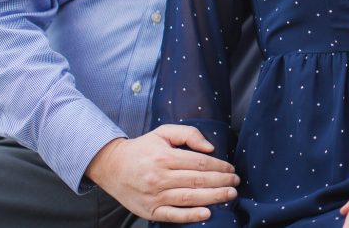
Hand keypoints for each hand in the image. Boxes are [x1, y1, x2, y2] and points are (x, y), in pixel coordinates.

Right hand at [85, 125, 239, 222]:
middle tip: (236, 183)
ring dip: (213, 197)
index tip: (231, 169)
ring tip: (230, 195)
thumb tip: (210, 148)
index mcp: (165, 157)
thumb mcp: (163, 132)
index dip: (219, 167)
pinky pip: (173, 215)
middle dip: (221, 182)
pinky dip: (190, 216)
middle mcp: (159, 177)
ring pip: (189, 198)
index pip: (200, 163)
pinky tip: (206, 213)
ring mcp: (154, 196)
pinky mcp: (149, 211)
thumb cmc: (142, 149)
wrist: (112, 166)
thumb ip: (188, 134)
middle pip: (198, 181)